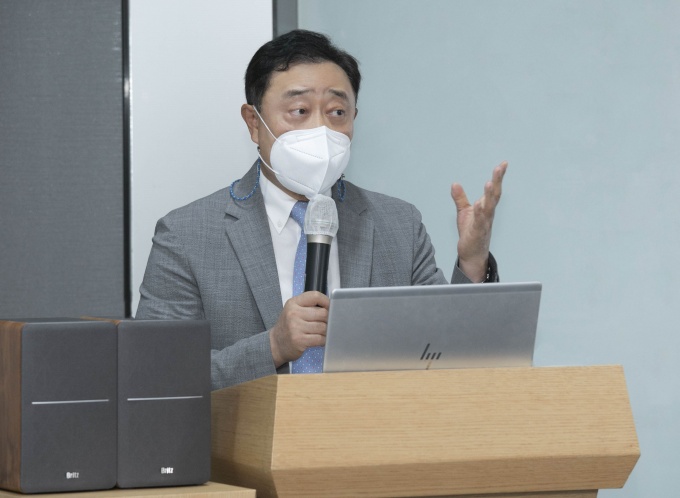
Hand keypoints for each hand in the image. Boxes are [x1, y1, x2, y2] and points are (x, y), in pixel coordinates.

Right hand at [269, 291, 329, 367]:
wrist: (275, 344)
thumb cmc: (289, 326)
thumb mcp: (293, 310)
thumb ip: (309, 306)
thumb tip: (332, 307)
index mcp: (293, 303)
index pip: (315, 296)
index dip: (326, 301)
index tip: (330, 307)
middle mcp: (293, 313)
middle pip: (322, 313)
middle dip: (328, 319)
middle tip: (327, 323)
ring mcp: (296, 327)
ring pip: (323, 327)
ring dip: (326, 331)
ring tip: (322, 333)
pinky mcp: (299, 340)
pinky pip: (320, 339)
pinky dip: (324, 340)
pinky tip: (320, 340)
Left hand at [451, 161, 506, 281]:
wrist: (471, 254)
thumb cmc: (470, 232)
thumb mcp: (464, 212)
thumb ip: (460, 198)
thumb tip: (454, 183)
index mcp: (486, 208)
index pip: (494, 190)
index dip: (498, 177)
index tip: (503, 164)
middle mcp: (488, 214)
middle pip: (494, 195)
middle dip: (497, 181)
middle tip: (500, 168)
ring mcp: (484, 223)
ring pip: (489, 207)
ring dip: (489, 195)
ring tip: (489, 183)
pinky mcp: (477, 232)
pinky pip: (479, 222)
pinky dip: (479, 213)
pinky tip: (478, 204)